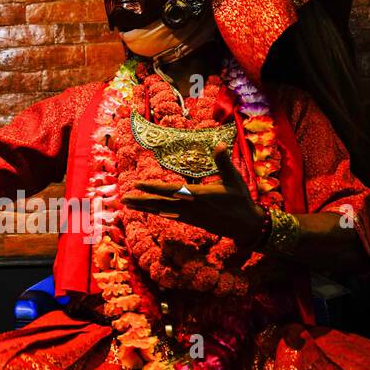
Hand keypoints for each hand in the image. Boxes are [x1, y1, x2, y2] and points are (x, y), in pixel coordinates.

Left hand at [120, 144, 265, 246]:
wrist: (246, 226)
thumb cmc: (240, 200)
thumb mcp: (234, 180)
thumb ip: (224, 162)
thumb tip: (220, 144)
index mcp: (199, 195)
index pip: (171, 190)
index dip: (153, 187)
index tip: (138, 184)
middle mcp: (191, 207)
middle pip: (161, 203)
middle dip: (142, 201)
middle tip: (123, 199)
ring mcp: (190, 216)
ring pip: (163, 211)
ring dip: (145, 207)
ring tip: (128, 204)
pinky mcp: (192, 221)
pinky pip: (170, 216)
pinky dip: (158, 212)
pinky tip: (149, 211)